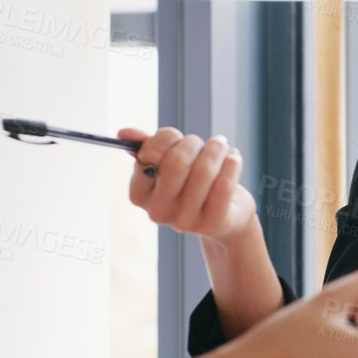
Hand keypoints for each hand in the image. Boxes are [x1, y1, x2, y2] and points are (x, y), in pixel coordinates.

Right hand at [122, 127, 256, 243]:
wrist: (226, 212)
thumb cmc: (192, 181)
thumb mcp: (169, 163)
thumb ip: (148, 147)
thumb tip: (123, 133)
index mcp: (139, 194)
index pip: (147, 153)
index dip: (166, 137)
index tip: (177, 137)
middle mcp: (157, 212)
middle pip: (176, 162)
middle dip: (193, 143)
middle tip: (206, 142)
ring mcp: (184, 221)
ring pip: (203, 170)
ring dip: (217, 149)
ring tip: (222, 146)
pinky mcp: (213, 224)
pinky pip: (224, 184)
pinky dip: (232, 163)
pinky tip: (234, 157)